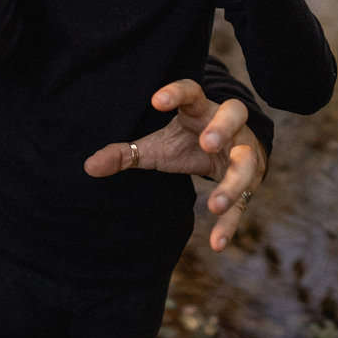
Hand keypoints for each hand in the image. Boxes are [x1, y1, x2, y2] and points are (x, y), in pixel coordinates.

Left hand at [84, 78, 267, 251]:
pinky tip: (217, 244)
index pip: (192, 92)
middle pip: (235, 114)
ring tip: (212, 204)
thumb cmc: (188, 143)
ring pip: (247, 161)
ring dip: (233, 181)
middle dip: (223, 128)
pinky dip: (230, 223)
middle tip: (208, 142)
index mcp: (200, 111)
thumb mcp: (157, 146)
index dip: (176, 93)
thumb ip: (126, 153)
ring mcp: (242, 153)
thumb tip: (89, 167)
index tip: (156, 102)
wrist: (230, 154)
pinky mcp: (248, 182)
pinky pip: (243, 202)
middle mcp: (228, 127)